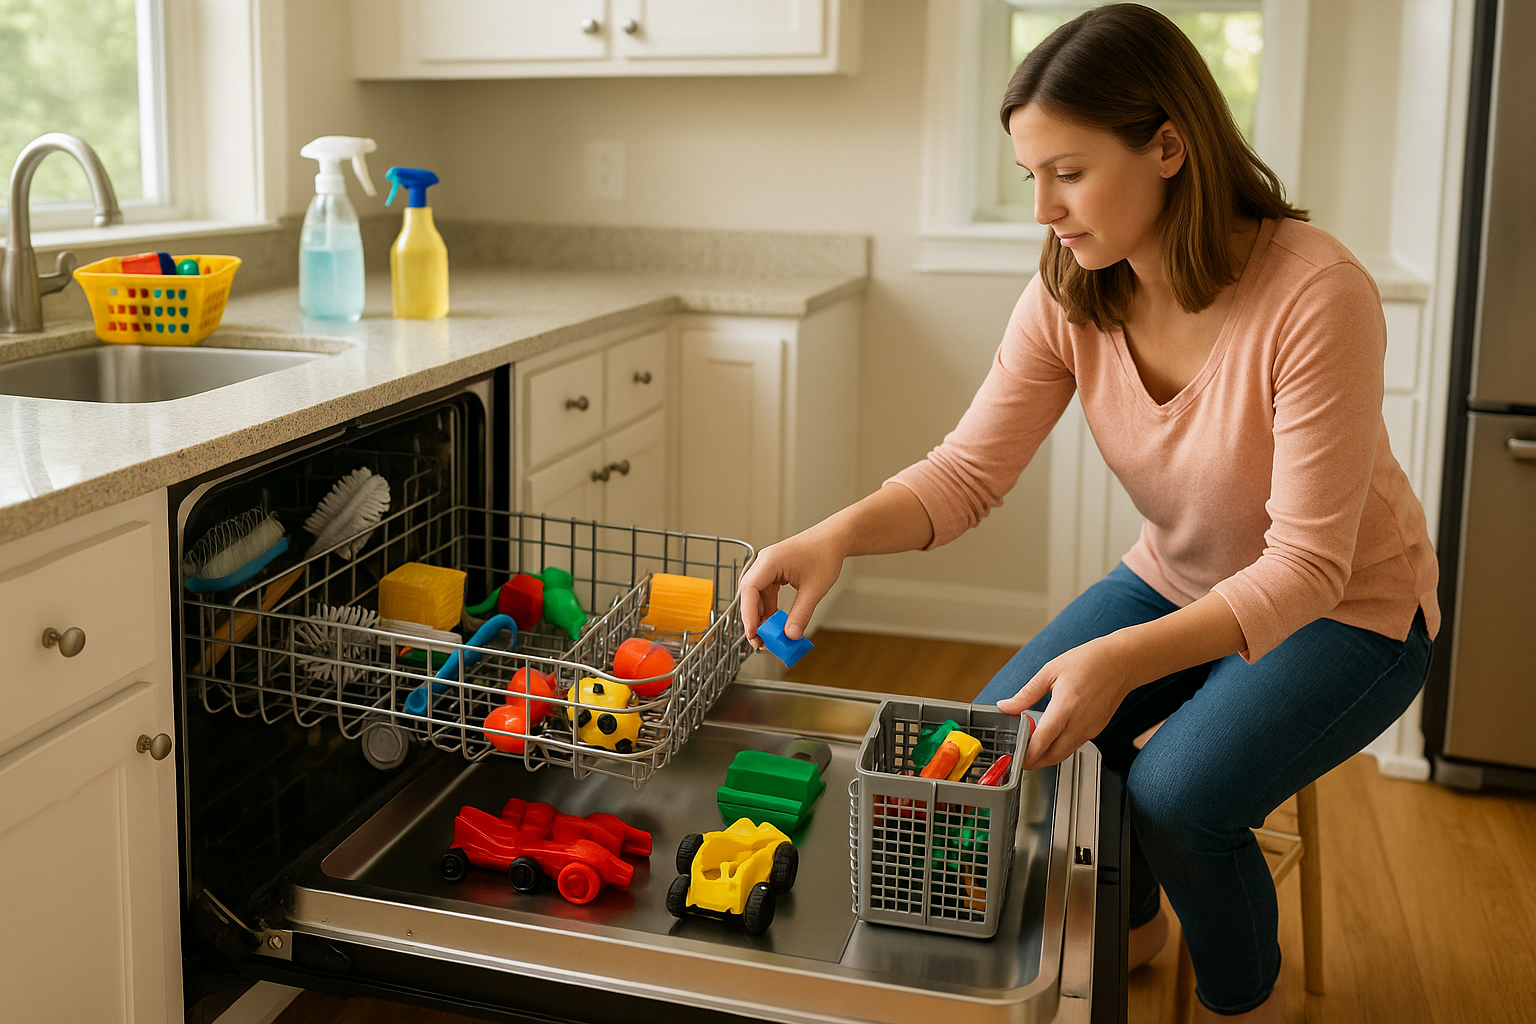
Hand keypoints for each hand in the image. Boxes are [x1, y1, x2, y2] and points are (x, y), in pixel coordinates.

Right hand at [738, 526, 845, 648]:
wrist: (834, 539)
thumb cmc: (824, 555)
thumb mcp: (814, 589)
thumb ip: (801, 613)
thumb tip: (791, 635)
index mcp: (769, 561)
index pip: (749, 589)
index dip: (748, 613)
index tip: (753, 633)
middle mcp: (764, 563)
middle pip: (749, 595)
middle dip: (753, 619)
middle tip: (760, 641)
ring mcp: (768, 567)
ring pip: (757, 597)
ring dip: (762, 617)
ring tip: (769, 637)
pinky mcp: (774, 572)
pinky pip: (766, 594)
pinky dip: (770, 609)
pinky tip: (776, 623)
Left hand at [996, 634, 1136, 768]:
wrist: (1122, 662)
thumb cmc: (1090, 661)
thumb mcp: (1051, 671)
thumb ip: (1027, 693)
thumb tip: (1007, 706)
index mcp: (1065, 708)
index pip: (1041, 742)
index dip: (1025, 753)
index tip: (1013, 754)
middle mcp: (1079, 724)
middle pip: (1052, 756)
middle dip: (1033, 761)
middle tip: (1017, 755)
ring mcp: (1090, 729)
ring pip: (1063, 753)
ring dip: (1046, 756)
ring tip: (1030, 746)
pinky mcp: (1096, 729)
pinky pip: (1074, 745)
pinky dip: (1059, 746)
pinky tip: (1050, 735)